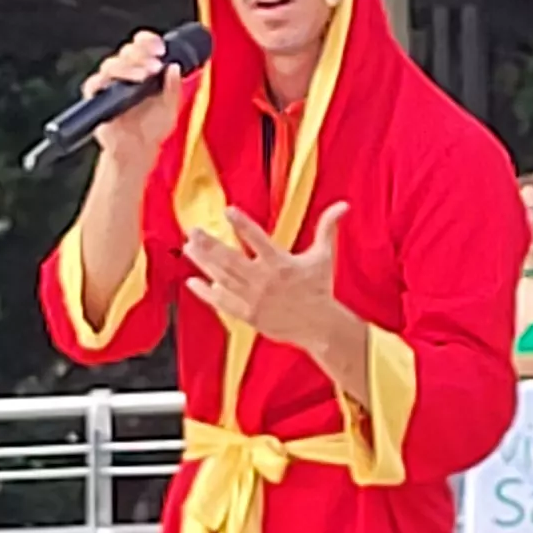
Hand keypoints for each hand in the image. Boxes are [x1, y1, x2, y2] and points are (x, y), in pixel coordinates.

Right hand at [82, 30, 183, 161]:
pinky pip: (94, 83)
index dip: (149, 42)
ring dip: (128, 67)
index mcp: (143, 68)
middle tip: (155, 65)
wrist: (137, 151)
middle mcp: (125, 72)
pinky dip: (105, 81)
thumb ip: (172, 88)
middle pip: (127, 51)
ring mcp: (109, 83)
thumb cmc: (152, 128)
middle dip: (142, 53)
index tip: (161, 49)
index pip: (142, 46)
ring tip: (144, 76)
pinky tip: (119, 86)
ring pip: (111, 64)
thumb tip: (174, 66)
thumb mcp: (170, 108)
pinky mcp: (96, 97)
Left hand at [182, 203, 359, 364]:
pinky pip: (223, 304)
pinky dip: (206, 294)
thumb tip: (344, 205)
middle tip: (193, 231)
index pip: (259, 240)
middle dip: (210, 245)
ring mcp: (255, 299)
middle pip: (232, 260)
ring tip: (188, 247)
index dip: (243, 225)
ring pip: (223, 279)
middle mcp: (265, 281)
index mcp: (282, 263)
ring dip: (203, 263)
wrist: (319, 327)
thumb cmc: (319, 288)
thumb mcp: (324, 256)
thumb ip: (327, 228)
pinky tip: (192, 282)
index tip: (228, 210)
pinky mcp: (249, 315)